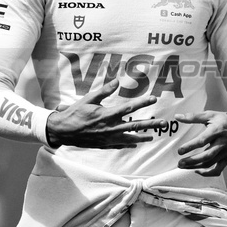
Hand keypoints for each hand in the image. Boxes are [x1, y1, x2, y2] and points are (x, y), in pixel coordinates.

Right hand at [45, 78, 167, 148]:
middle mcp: (110, 127)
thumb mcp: (88, 99)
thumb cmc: (74, 113)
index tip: (153, 99)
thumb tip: (117, 81)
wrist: (63, 131)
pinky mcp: (103, 144)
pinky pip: (119, 145)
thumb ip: (104, 91)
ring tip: (153, 137)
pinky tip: (134, 144)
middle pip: (134, 125)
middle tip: (163, 123)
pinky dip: (127, 144)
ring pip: (129, 138)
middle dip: (150, 124)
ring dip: (142, 137)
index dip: (142, 102)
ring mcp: (107, 138)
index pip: (129, 108)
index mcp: (106, 114)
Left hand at [174, 111, 226, 175]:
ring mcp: (226, 152)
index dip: (190, 146)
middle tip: (180, 163)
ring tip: (183, 167)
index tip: (179, 151)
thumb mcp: (211, 115)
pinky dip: (208, 173)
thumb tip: (177, 117)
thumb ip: (193, 116)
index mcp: (217, 131)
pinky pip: (218, 169)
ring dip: (196, 167)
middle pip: (207, 155)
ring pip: (211, 163)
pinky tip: (197, 171)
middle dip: (192, 161)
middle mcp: (222, 143)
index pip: (202, 140)